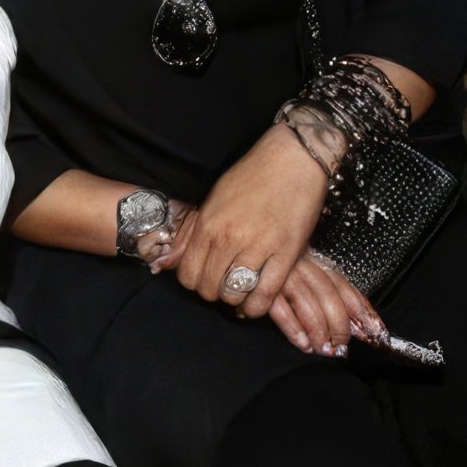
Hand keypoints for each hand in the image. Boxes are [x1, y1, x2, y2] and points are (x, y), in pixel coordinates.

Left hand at [159, 125, 328, 318]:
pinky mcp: (287, 253)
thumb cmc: (251, 176)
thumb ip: (196, 232)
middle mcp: (228, 238)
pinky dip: (258, 306)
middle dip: (213, 292)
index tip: (202, 279)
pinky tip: (255, 304)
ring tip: (239, 292)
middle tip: (222, 286)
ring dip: (235, 299)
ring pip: (235, 294)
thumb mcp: (214, 200)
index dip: (193, 282)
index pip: (188, 273)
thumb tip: (174, 260)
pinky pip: (267, 294)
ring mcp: (258, 247)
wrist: (292, 159)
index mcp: (207, 224)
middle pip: (209, 288)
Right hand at [268, 255, 384, 356]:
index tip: (375, 331)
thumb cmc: (269, 268)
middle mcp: (297, 263)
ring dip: (319, 331)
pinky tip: (302, 344)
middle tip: (343, 345)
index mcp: (311, 258)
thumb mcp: (300, 271)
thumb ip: (325, 292)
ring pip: (307, 303)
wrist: (237, 250)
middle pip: (327, 294)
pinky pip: (279, 309)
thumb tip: (359, 324)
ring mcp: (277, 273)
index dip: (361, 309)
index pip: (342, 284)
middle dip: (339, 324)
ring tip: (324, 349)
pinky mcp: (257, 285)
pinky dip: (294, 329)